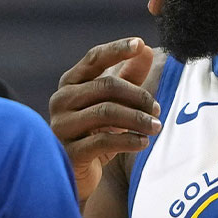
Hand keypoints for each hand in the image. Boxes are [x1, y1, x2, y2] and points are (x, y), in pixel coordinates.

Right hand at [48, 38, 161, 202]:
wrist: (77, 174)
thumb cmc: (95, 132)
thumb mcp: (113, 103)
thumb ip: (128, 76)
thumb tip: (147, 50)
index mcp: (71, 82)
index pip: (95, 58)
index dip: (117, 49)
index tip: (139, 43)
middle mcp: (61, 100)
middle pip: (105, 86)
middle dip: (137, 96)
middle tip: (157, 109)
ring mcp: (62, 126)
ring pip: (106, 112)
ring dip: (137, 118)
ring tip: (155, 127)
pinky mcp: (68, 152)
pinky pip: (103, 141)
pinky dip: (129, 140)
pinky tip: (143, 143)